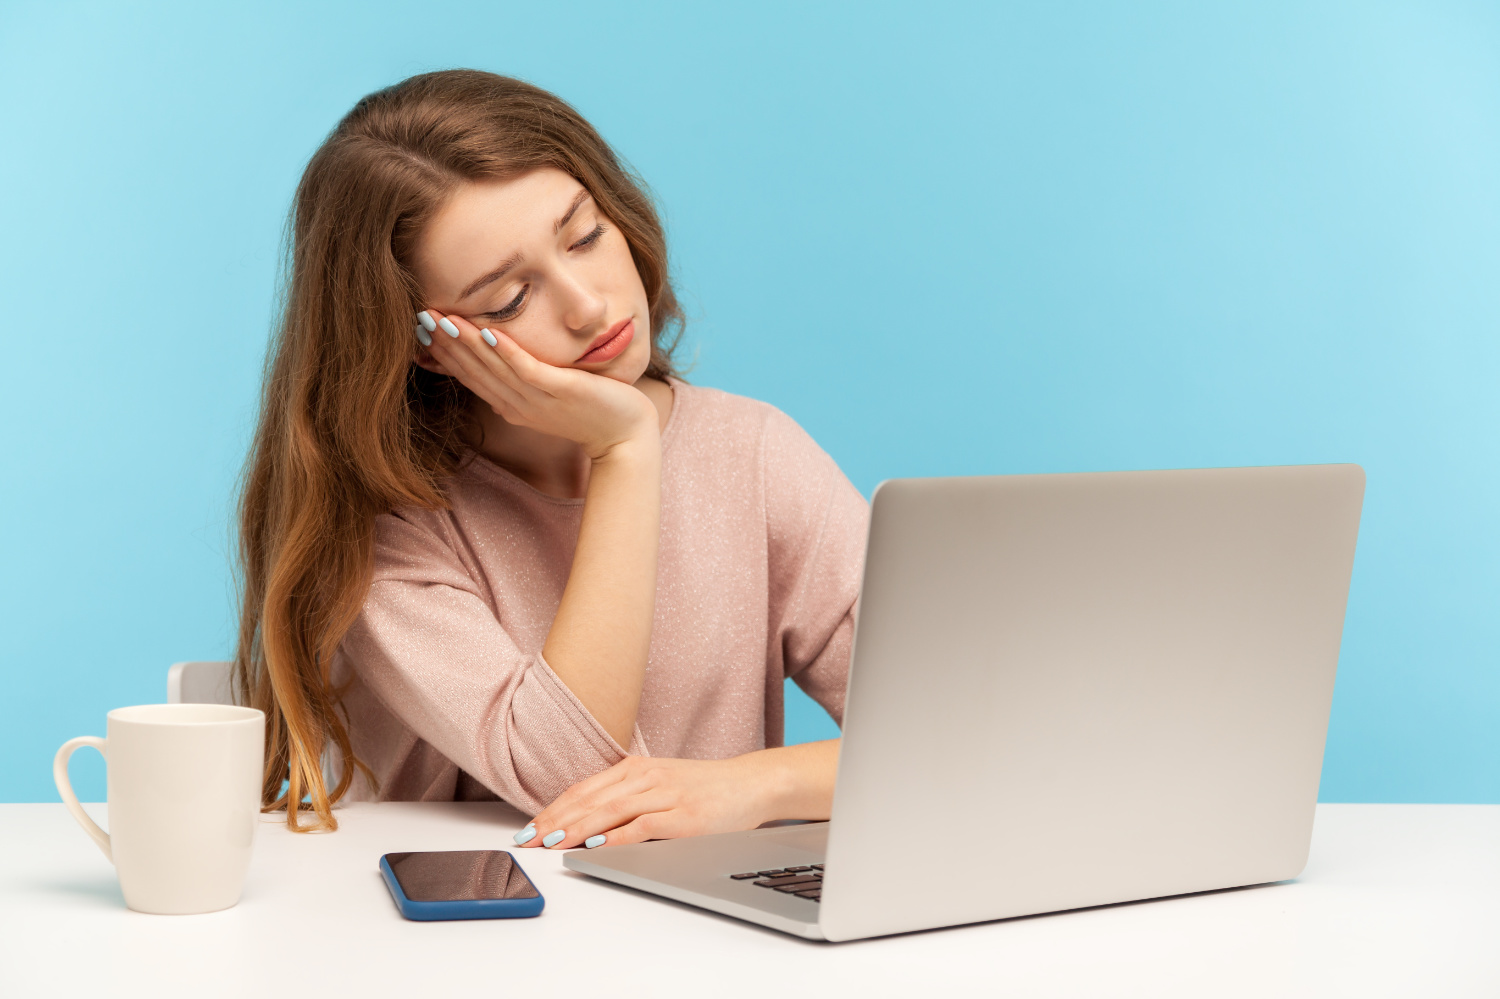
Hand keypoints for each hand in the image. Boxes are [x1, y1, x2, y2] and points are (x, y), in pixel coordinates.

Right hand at [417, 309, 656, 459]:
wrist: (625, 437)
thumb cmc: (591, 412)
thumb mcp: (549, 398)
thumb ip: (525, 385)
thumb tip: (499, 379)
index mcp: (512, 406)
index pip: (470, 377)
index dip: (445, 354)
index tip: (421, 330)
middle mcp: (518, 405)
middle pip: (473, 371)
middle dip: (446, 343)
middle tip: (419, 316)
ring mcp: (537, 400)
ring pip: (493, 368)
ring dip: (466, 342)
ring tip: (442, 317)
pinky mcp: (560, 391)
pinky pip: (527, 370)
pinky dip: (506, 351)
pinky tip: (488, 331)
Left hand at [516, 755, 779, 850]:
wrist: (750, 783)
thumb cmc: (704, 788)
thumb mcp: (659, 784)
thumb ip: (626, 798)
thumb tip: (585, 824)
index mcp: (635, 768)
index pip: (583, 790)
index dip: (552, 809)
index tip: (528, 828)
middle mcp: (645, 777)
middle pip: (589, 800)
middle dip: (554, 822)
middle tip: (527, 841)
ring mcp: (664, 794)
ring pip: (610, 811)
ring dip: (576, 829)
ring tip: (550, 843)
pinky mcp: (684, 816)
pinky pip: (643, 825)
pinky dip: (616, 835)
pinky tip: (596, 845)